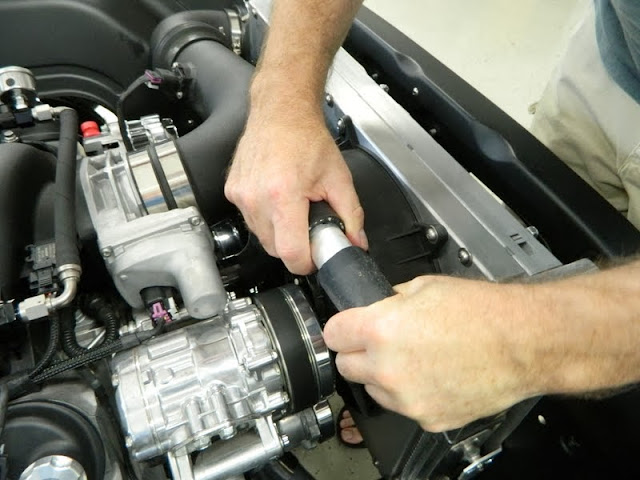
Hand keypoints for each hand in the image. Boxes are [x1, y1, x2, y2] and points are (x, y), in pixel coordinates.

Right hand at [225, 98, 365, 274]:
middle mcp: (256, 197)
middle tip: (309, 224)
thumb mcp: (339, 178)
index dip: (306, 262)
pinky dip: (266, 218)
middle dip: (295, 246)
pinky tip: (277, 199)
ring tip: (293, 208)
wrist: (281, 112)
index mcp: (283, 195)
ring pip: (261, 237)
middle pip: (275, 249)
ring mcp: (241, 195)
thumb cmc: (306, 138)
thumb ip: (351, 215)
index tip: (315, 256)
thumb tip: (356, 242)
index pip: (290, 253)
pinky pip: (251, 221)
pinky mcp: (232, 192)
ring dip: (279, 232)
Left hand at [323, 275, 541, 431]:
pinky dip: (411, 392)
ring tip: (414, 356)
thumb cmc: (484, 312)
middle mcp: (388, 369)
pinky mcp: (429, 418)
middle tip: (380, 341)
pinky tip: (434, 374)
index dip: (341, 327)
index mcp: (381, 330)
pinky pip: (404, 406)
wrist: (525, 341)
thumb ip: (390, 301)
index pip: (332, 334)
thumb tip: (376, 308)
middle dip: (358, 352)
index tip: (347, 328)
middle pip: (346, 366)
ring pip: (374, 390)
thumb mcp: (425, 287)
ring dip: (383, 375)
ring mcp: (408, 399)